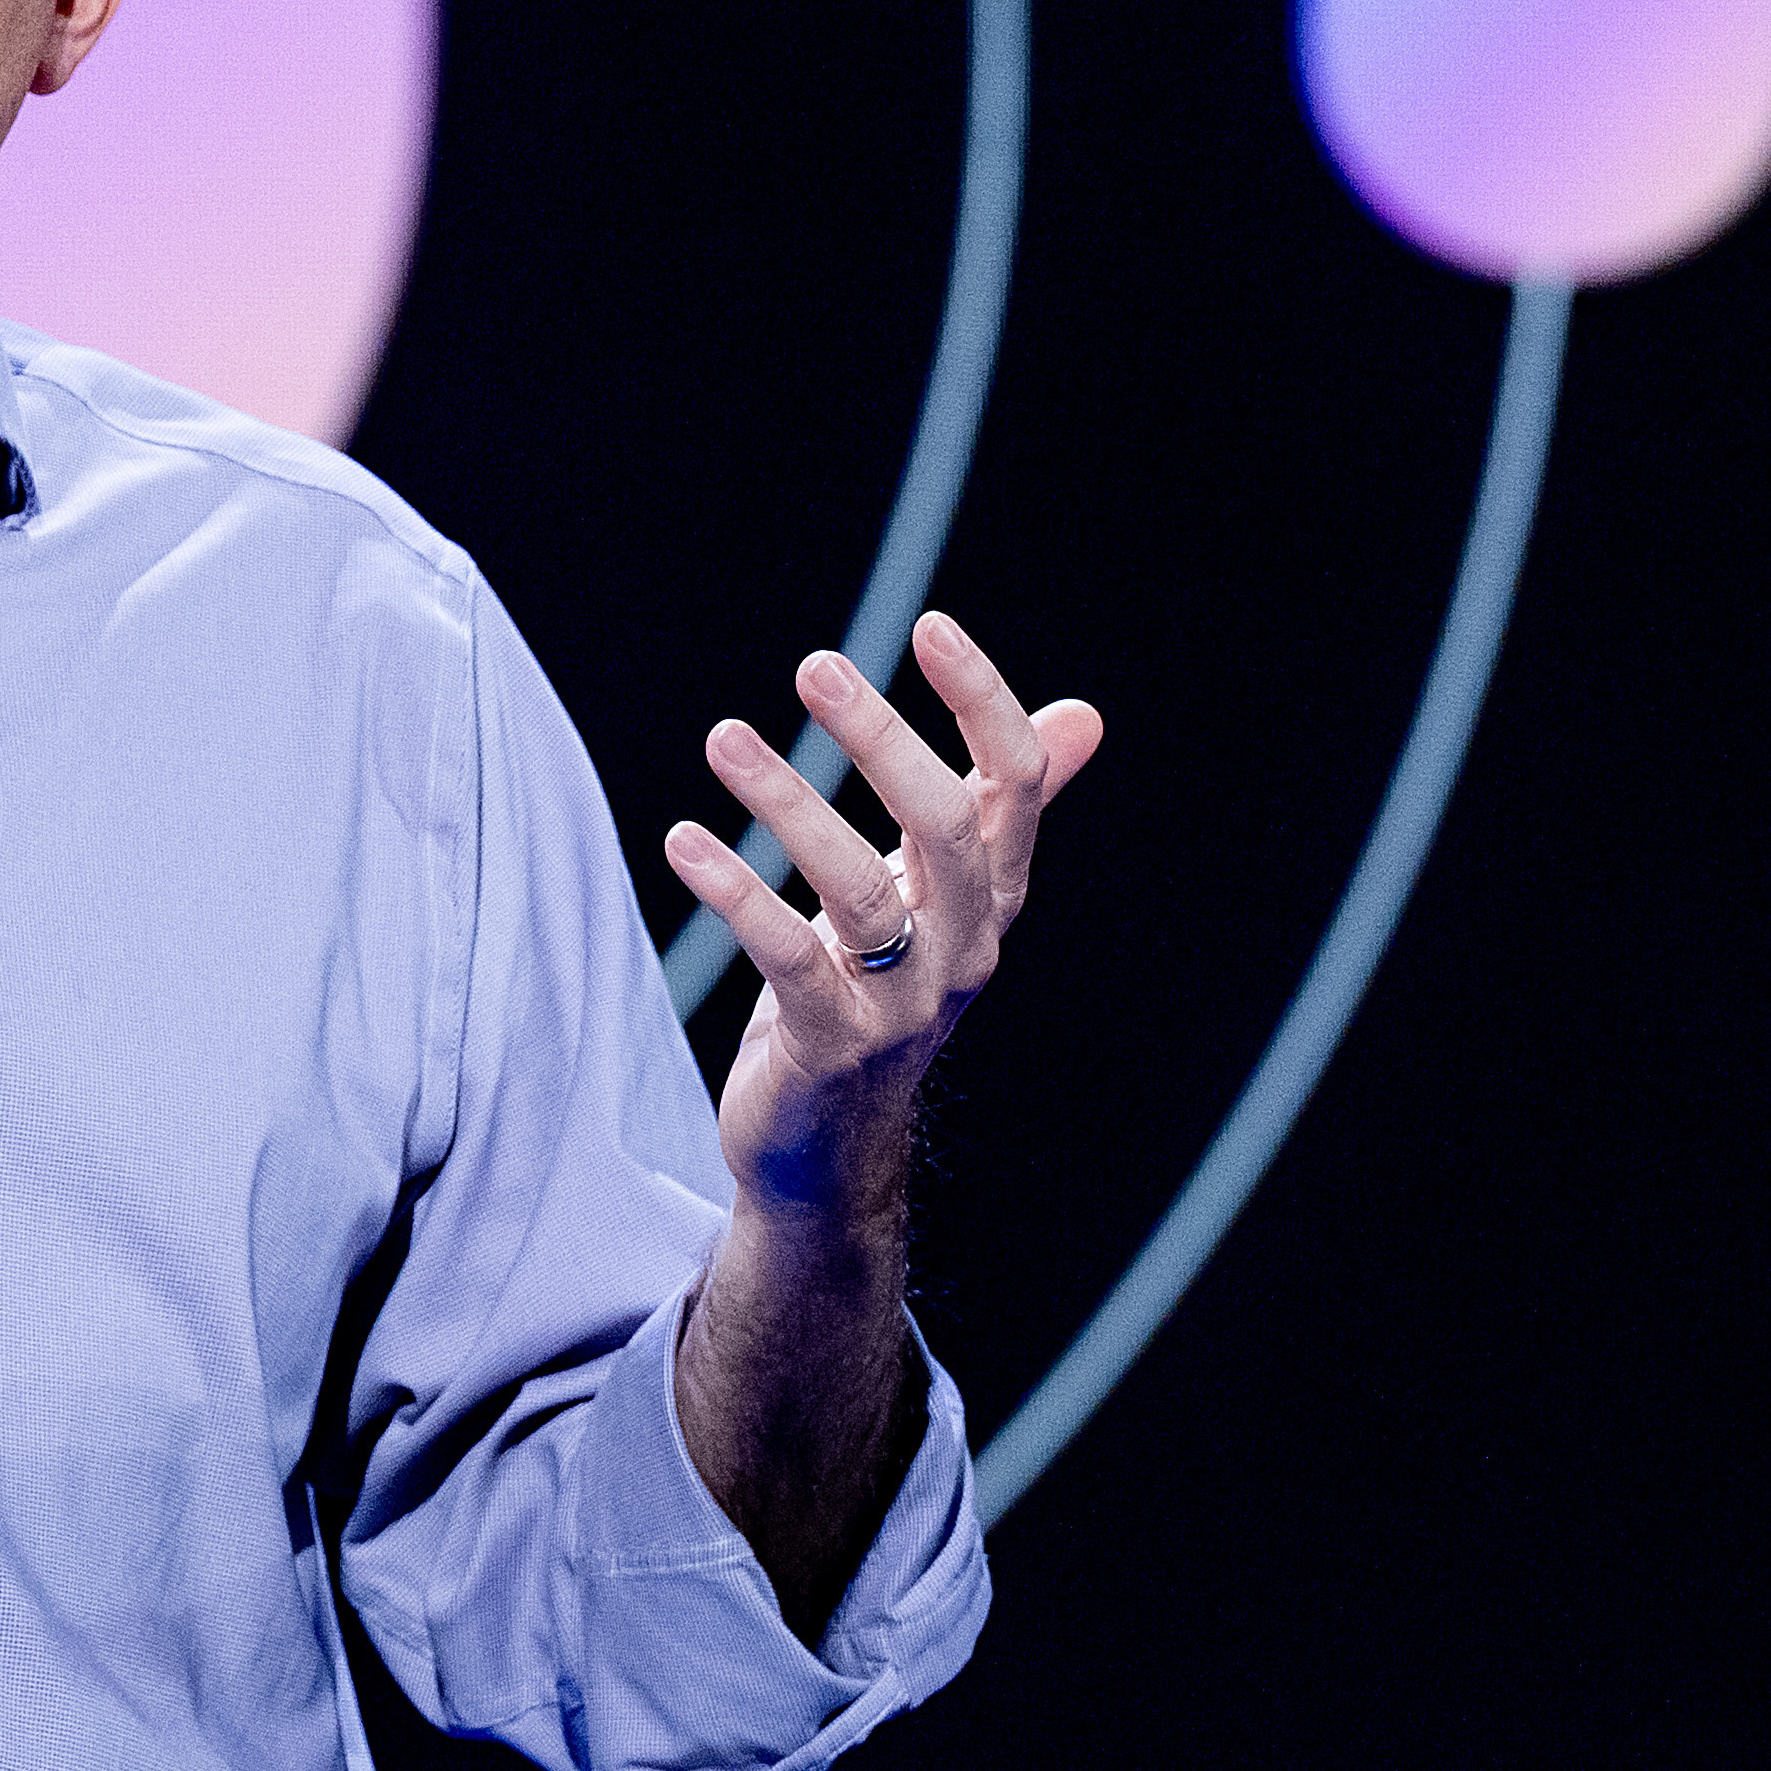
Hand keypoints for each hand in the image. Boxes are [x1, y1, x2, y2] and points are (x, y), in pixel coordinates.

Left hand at [657, 609, 1102, 1209]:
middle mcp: (962, 946)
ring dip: (788, 802)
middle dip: (882, 738)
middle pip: (946, 827)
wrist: (831, 1144)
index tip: (930, 625)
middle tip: (815, 665)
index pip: (1013, 787)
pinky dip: (736, 893)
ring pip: (856, 889)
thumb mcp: (939, 896)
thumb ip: (1002, 808)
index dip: (982, 704)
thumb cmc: (880, 992)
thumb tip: (1085, 717)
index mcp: (990, 897)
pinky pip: (788, 958)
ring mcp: (902, 1003)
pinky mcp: (829, 1045)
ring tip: (725, 737)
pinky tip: (684, 841)